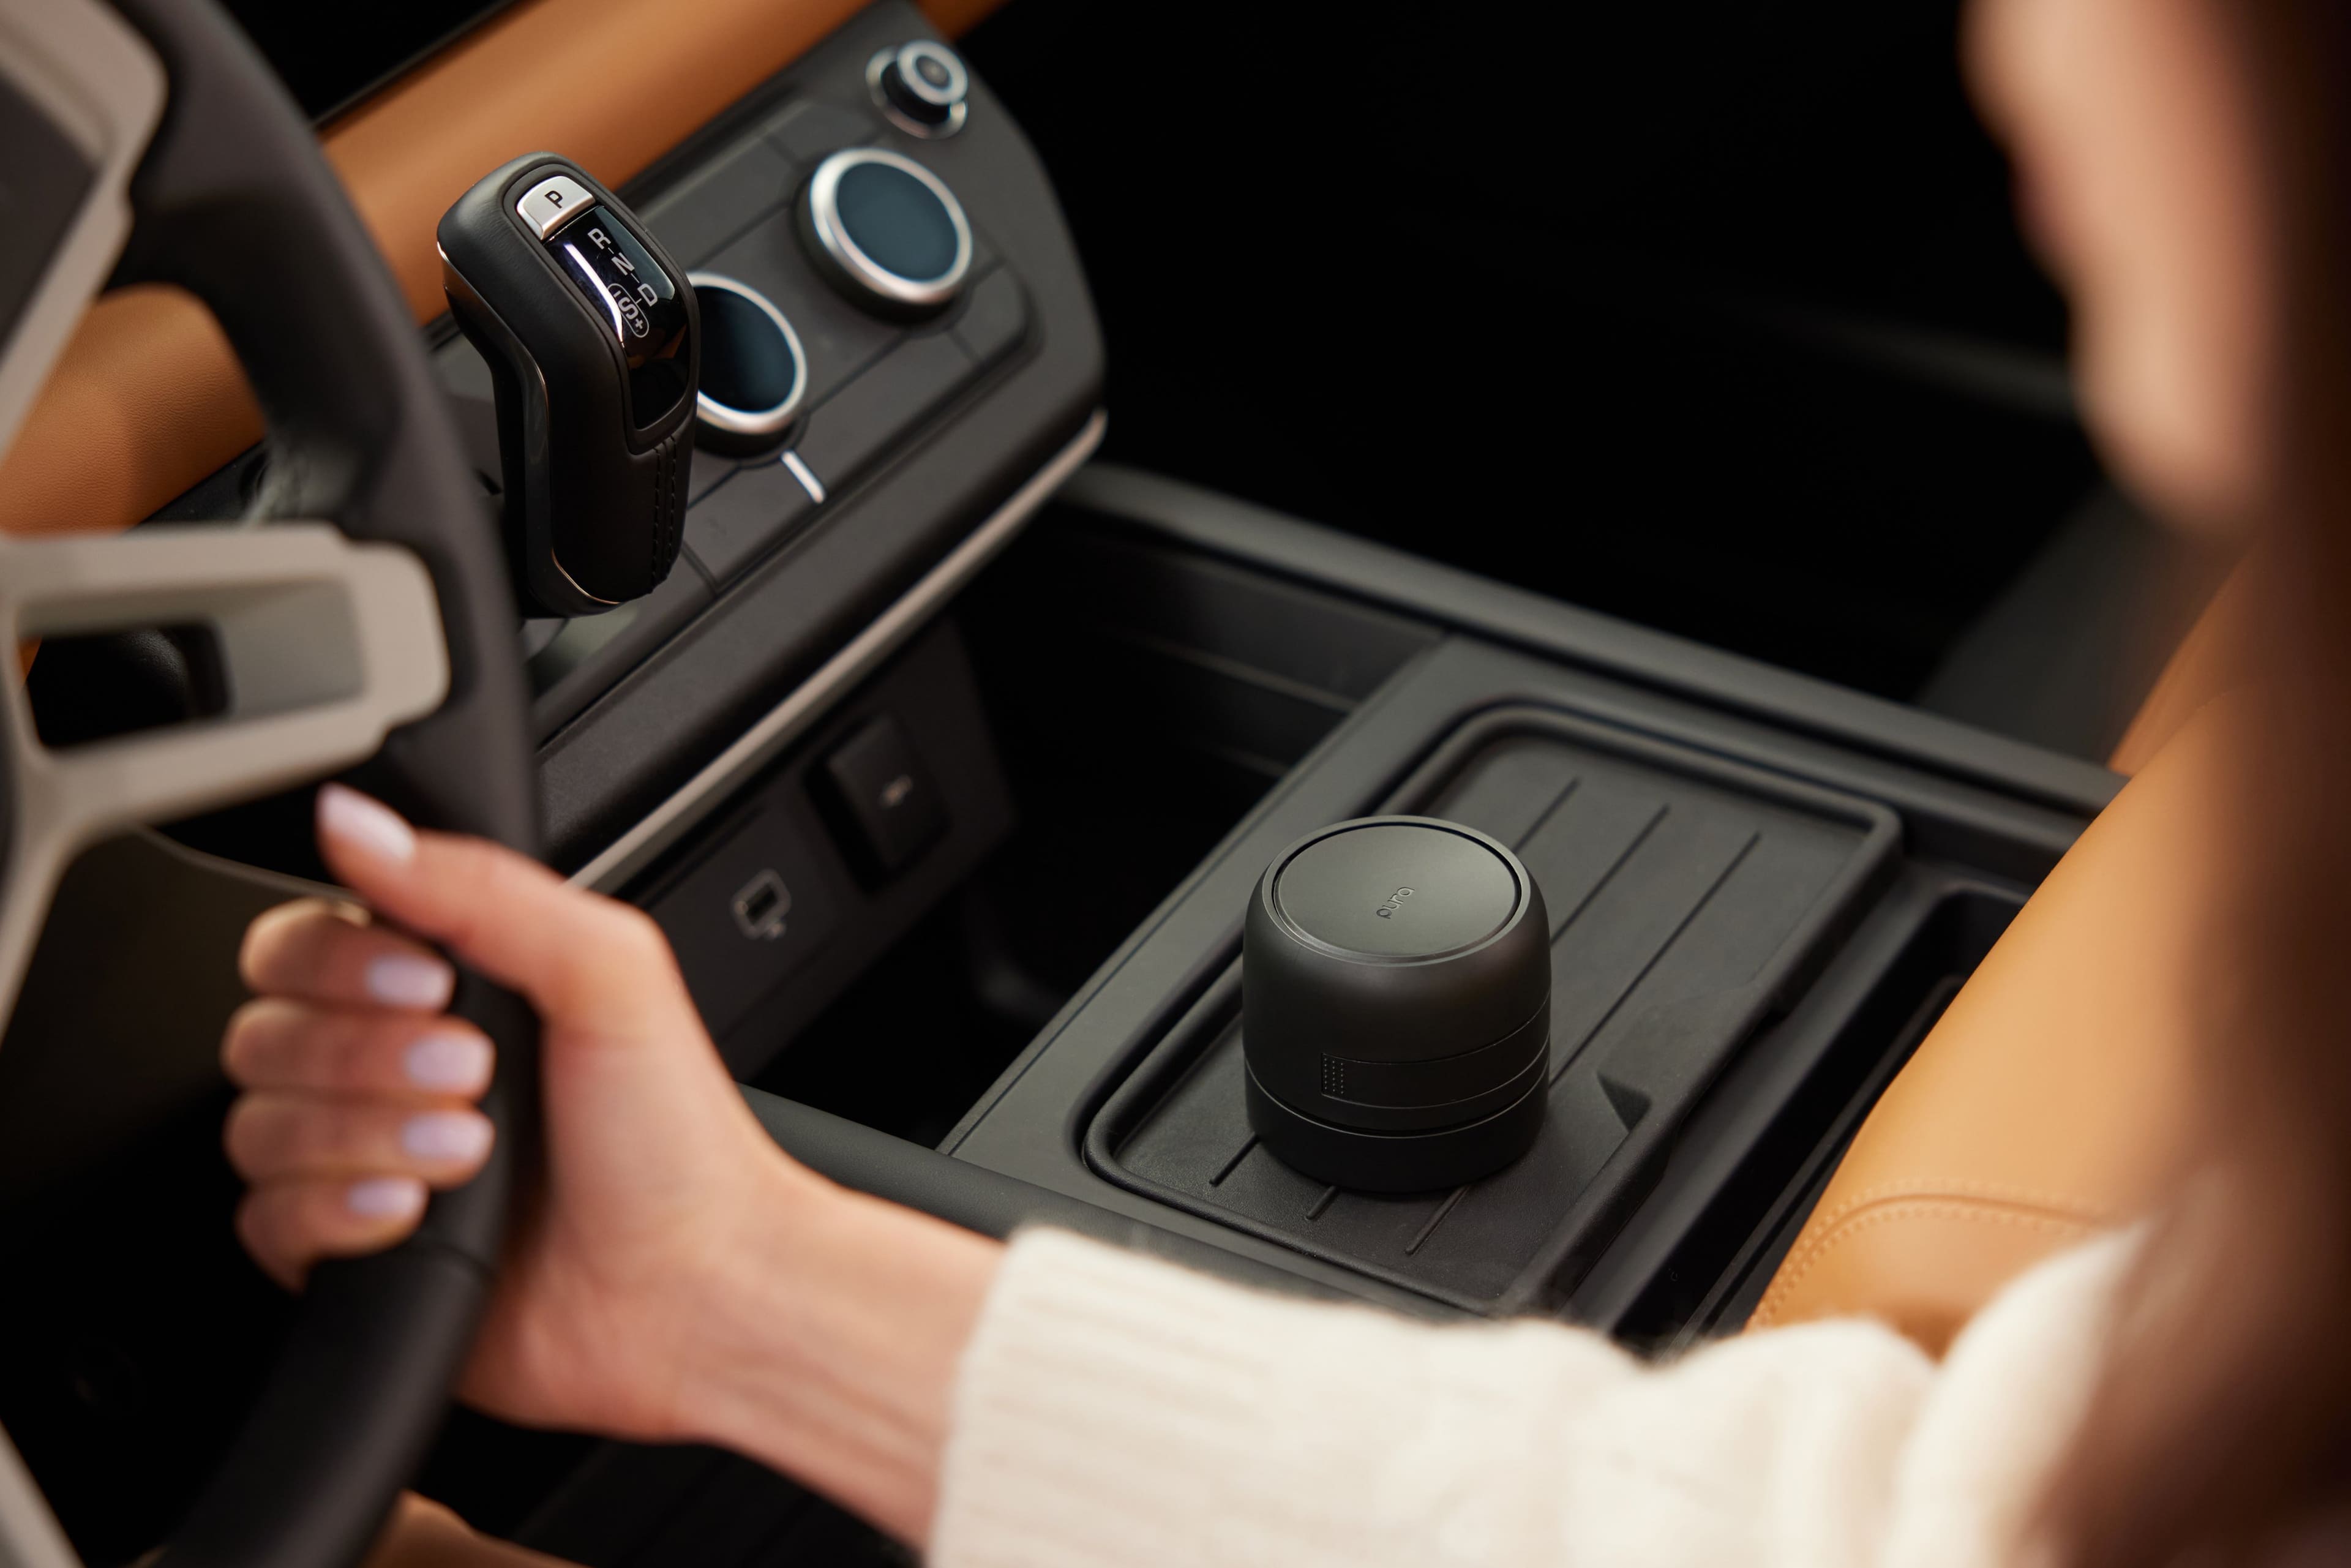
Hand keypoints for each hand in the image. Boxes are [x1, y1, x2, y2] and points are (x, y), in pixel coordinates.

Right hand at [223, 786, 1000, 1542]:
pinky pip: (267, 1223)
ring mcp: (366, 1163)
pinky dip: (338, 1214)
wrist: (695, 1289)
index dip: (340, 964)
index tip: (430, 986)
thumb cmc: (674, 1143)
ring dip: (364, 1136)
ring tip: (467, 1151)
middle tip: (471, 1073)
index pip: (301, 944)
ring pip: (259, 1128)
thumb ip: (481, 888)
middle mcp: (393, 1069)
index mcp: (447, 990)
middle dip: (365, 1055)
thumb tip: (360, 822)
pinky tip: (415, 1213)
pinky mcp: (347, 1253)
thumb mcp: (608, 974)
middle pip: (265, 1033)